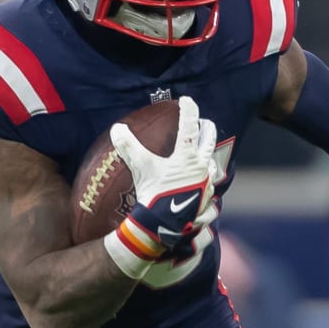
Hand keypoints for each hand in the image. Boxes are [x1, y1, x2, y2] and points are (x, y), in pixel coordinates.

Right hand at [105, 96, 218, 275]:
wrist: (163, 227)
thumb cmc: (153, 195)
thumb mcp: (141, 168)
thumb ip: (129, 147)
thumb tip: (117, 128)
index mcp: (188, 156)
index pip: (190, 125)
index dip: (188, 110)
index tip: (186, 100)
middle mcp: (202, 168)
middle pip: (210, 141)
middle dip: (207, 129)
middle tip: (203, 123)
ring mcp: (207, 185)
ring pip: (212, 165)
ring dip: (207, 157)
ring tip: (201, 155)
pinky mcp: (207, 201)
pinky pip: (210, 186)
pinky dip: (205, 181)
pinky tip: (201, 185)